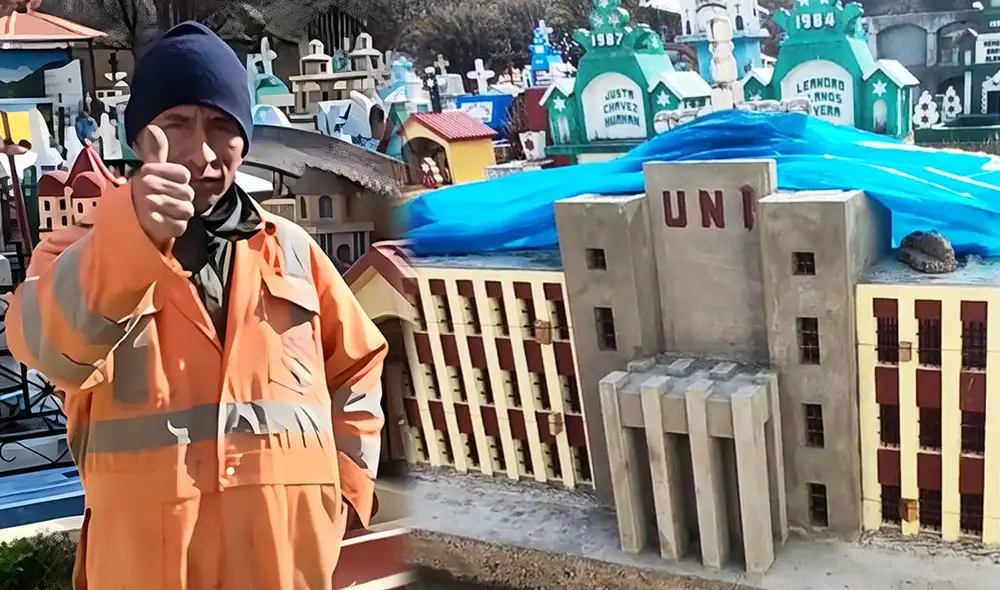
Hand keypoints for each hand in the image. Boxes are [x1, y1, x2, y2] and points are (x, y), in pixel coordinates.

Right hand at [131, 125, 193, 249]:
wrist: (127, 222)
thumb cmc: (144, 196)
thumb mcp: (149, 172)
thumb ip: (155, 152)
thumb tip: (154, 129)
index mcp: (148, 171)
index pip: (184, 174)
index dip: (180, 182)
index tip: (168, 185)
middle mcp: (148, 186)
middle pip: (188, 193)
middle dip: (181, 200)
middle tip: (166, 202)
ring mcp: (150, 206)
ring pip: (187, 210)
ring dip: (179, 215)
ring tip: (165, 213)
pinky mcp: (155, 226)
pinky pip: (181, 226)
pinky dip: (175, 227)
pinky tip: (164, 224)